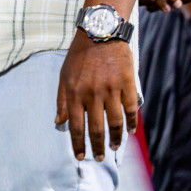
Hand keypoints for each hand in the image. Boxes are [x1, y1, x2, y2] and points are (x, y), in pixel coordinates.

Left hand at [55, 33, 138, 161]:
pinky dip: (132, 122)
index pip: (76, 126)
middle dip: (97, 147)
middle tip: (99, 157)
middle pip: (97, 129)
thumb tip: (59, 122)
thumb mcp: (64, 75)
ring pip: (115, 122)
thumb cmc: (79, 55)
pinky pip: (131, 109)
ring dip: (115, 138)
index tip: (80, 156)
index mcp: (75, 93)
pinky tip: (131, 131)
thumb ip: (62, 100)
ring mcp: (111, 89)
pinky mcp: (127, 84)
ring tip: (114, 147)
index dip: (78, 144)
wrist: (101, 32)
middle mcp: (93, 94)